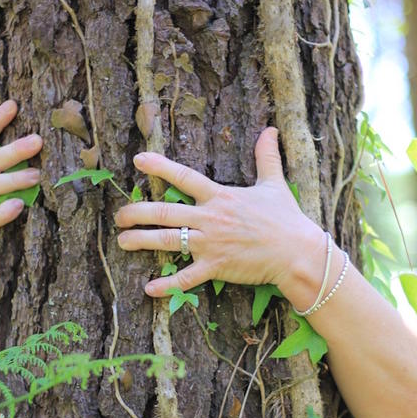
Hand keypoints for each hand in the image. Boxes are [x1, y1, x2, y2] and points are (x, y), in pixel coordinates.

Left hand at [115, 127, 324, 297]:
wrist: (297, 252)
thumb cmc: (286, 219)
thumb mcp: (274, 184)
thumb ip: (266, 157)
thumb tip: (270, 129)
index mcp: (220, 196)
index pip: (184, 177)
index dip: (159, 167)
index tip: (137, 160)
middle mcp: (210, 218)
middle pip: (164, 212)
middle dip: (136, 212)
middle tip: (119, 216)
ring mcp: (211, 243)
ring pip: (168, 240)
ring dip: (141, 241)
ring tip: (122, 241)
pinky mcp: (216, 267)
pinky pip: (186, 277)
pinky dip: (166, 284)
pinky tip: (148, 288)